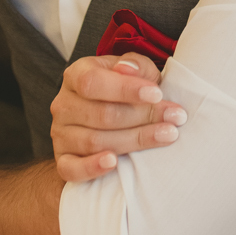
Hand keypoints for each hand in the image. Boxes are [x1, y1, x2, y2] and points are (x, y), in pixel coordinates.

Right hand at [50, 52, 187, 182]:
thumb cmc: (125, 90)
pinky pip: (71, 169)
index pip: (93, 82)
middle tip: (175, 118)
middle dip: (143, 116)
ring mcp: (60, 134)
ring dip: (134, 140)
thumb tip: (128, 69)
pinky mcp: (62, 160)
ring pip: (94, 141)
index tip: (158, 94)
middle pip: (101, 114)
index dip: (126, 89)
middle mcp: (64, 104)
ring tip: (166, 135)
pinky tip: (114, 163)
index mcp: (77, 75)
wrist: (109, 114)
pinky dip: (91, 167)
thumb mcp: (134, 70)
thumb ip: (136, 66)